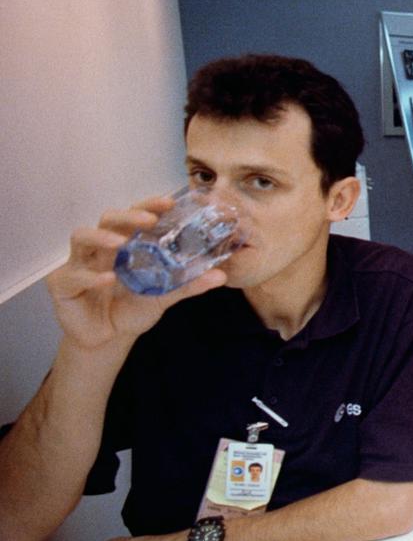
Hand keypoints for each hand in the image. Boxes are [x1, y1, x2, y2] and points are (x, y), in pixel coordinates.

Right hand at [46, 197, 225, 350]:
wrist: (109, 339)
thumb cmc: (132, 309)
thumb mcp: (163, 296)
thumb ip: (188, 284)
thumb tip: (221, 276)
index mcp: (124, 244)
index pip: (134, 216)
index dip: (149, 205)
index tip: (169, 201)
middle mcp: (100, 247)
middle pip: (107, 219)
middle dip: (127, 216)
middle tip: (148, 220)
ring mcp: (78, 263)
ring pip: (81, 238)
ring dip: (101, 237)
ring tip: (120, 243)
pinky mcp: (62, 284)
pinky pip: (73, 275)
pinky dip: (91, 276)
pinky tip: (107, 279)